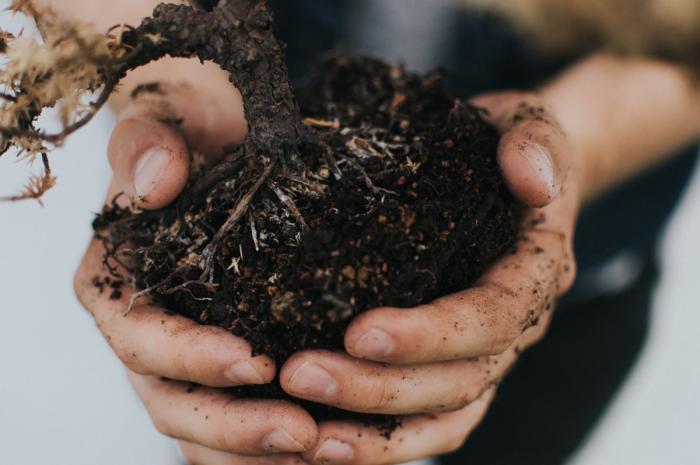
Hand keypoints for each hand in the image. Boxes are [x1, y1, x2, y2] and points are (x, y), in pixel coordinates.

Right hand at [74, 74, 317, 460]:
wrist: (215, 139)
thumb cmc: (184, 132)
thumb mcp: (162, 121)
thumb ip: (147, 145)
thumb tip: (156, 184)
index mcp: (117, 287)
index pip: (142, 340)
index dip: (190, 358)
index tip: (254, 360)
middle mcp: (146, 334)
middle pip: (174, 403)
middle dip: (234, 426)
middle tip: (300, 432)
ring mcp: (187, 355)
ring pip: (207, 428)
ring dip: (256, 450)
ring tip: (319, 449)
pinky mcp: (231, 360)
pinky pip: (242, 416)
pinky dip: (271, 444)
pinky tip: (326, 442)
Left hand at [277, 92, 578, 464]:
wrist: (510, 174)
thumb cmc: (504, 146)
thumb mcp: (526, 123)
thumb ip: (533, 142)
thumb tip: (530, 179)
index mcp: (532, 272)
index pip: (490, 318)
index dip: (429, 334)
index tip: (358, 331)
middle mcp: (515, 327)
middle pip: (459, 381)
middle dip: (379, 388)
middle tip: (300, 375)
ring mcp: (486, 354)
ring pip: (443, 418)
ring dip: (375, 434)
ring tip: (304, 436)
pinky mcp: (453, 366)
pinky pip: (427, 422)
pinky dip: (381, 443)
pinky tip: (324, 443)